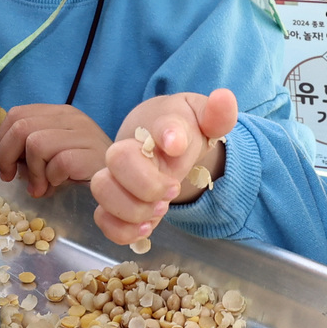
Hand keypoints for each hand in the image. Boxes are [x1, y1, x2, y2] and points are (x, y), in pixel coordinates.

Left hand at [0, 103, 110, 197]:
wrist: (121, 181)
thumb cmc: (83, 170)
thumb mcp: (53, 153)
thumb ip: (30, 149)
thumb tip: (6, 162)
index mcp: (58, 113)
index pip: (16, 114)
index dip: (3, 141)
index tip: (7, 164)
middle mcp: (71, 117)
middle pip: (21, 126)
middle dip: (8, 156)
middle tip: (13, 177)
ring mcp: (83, 133)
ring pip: (36, 143)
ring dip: (33, 172)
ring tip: (42, 186)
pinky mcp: (91, 153)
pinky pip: (58, 163)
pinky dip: (52, 178)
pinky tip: (60, 185)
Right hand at [89, 89, 238, 246]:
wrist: (160, 138)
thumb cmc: (182, 128)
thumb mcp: (205, 119)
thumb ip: (218, 114)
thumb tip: (224, 98)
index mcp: (161, 124)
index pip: (162, 123)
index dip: (169, 133)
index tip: (177, 145)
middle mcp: (132, 147)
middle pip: (118, 158)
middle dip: (146, 183)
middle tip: (172, 190)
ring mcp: (118, 174)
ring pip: (102, 188)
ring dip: (131, 208)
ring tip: (159, 211)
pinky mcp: (115, 201)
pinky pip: (102, 216)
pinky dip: (120, 229)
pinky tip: (145, 229)